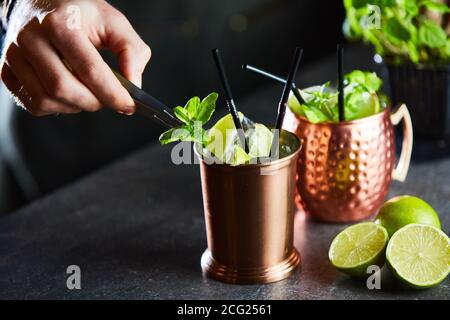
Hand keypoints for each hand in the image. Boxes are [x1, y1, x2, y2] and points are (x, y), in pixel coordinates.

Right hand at [0, 0, 150, 115]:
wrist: (41, 3)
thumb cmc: (80, 14)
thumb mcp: (113, 22)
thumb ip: (132, 51)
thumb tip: (134, 84)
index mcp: (60, 23)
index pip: (90, 70)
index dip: (113, 94)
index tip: (129, 105)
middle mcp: (31, 37)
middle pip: (64, 89)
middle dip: (94, 102)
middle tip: (109, 99)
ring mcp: (14, 54)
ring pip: (47, 100)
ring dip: (76, 106)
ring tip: (90, 93)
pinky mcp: (7, 70)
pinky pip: (34, 104)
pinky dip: (58, 106)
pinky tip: (70, 92)